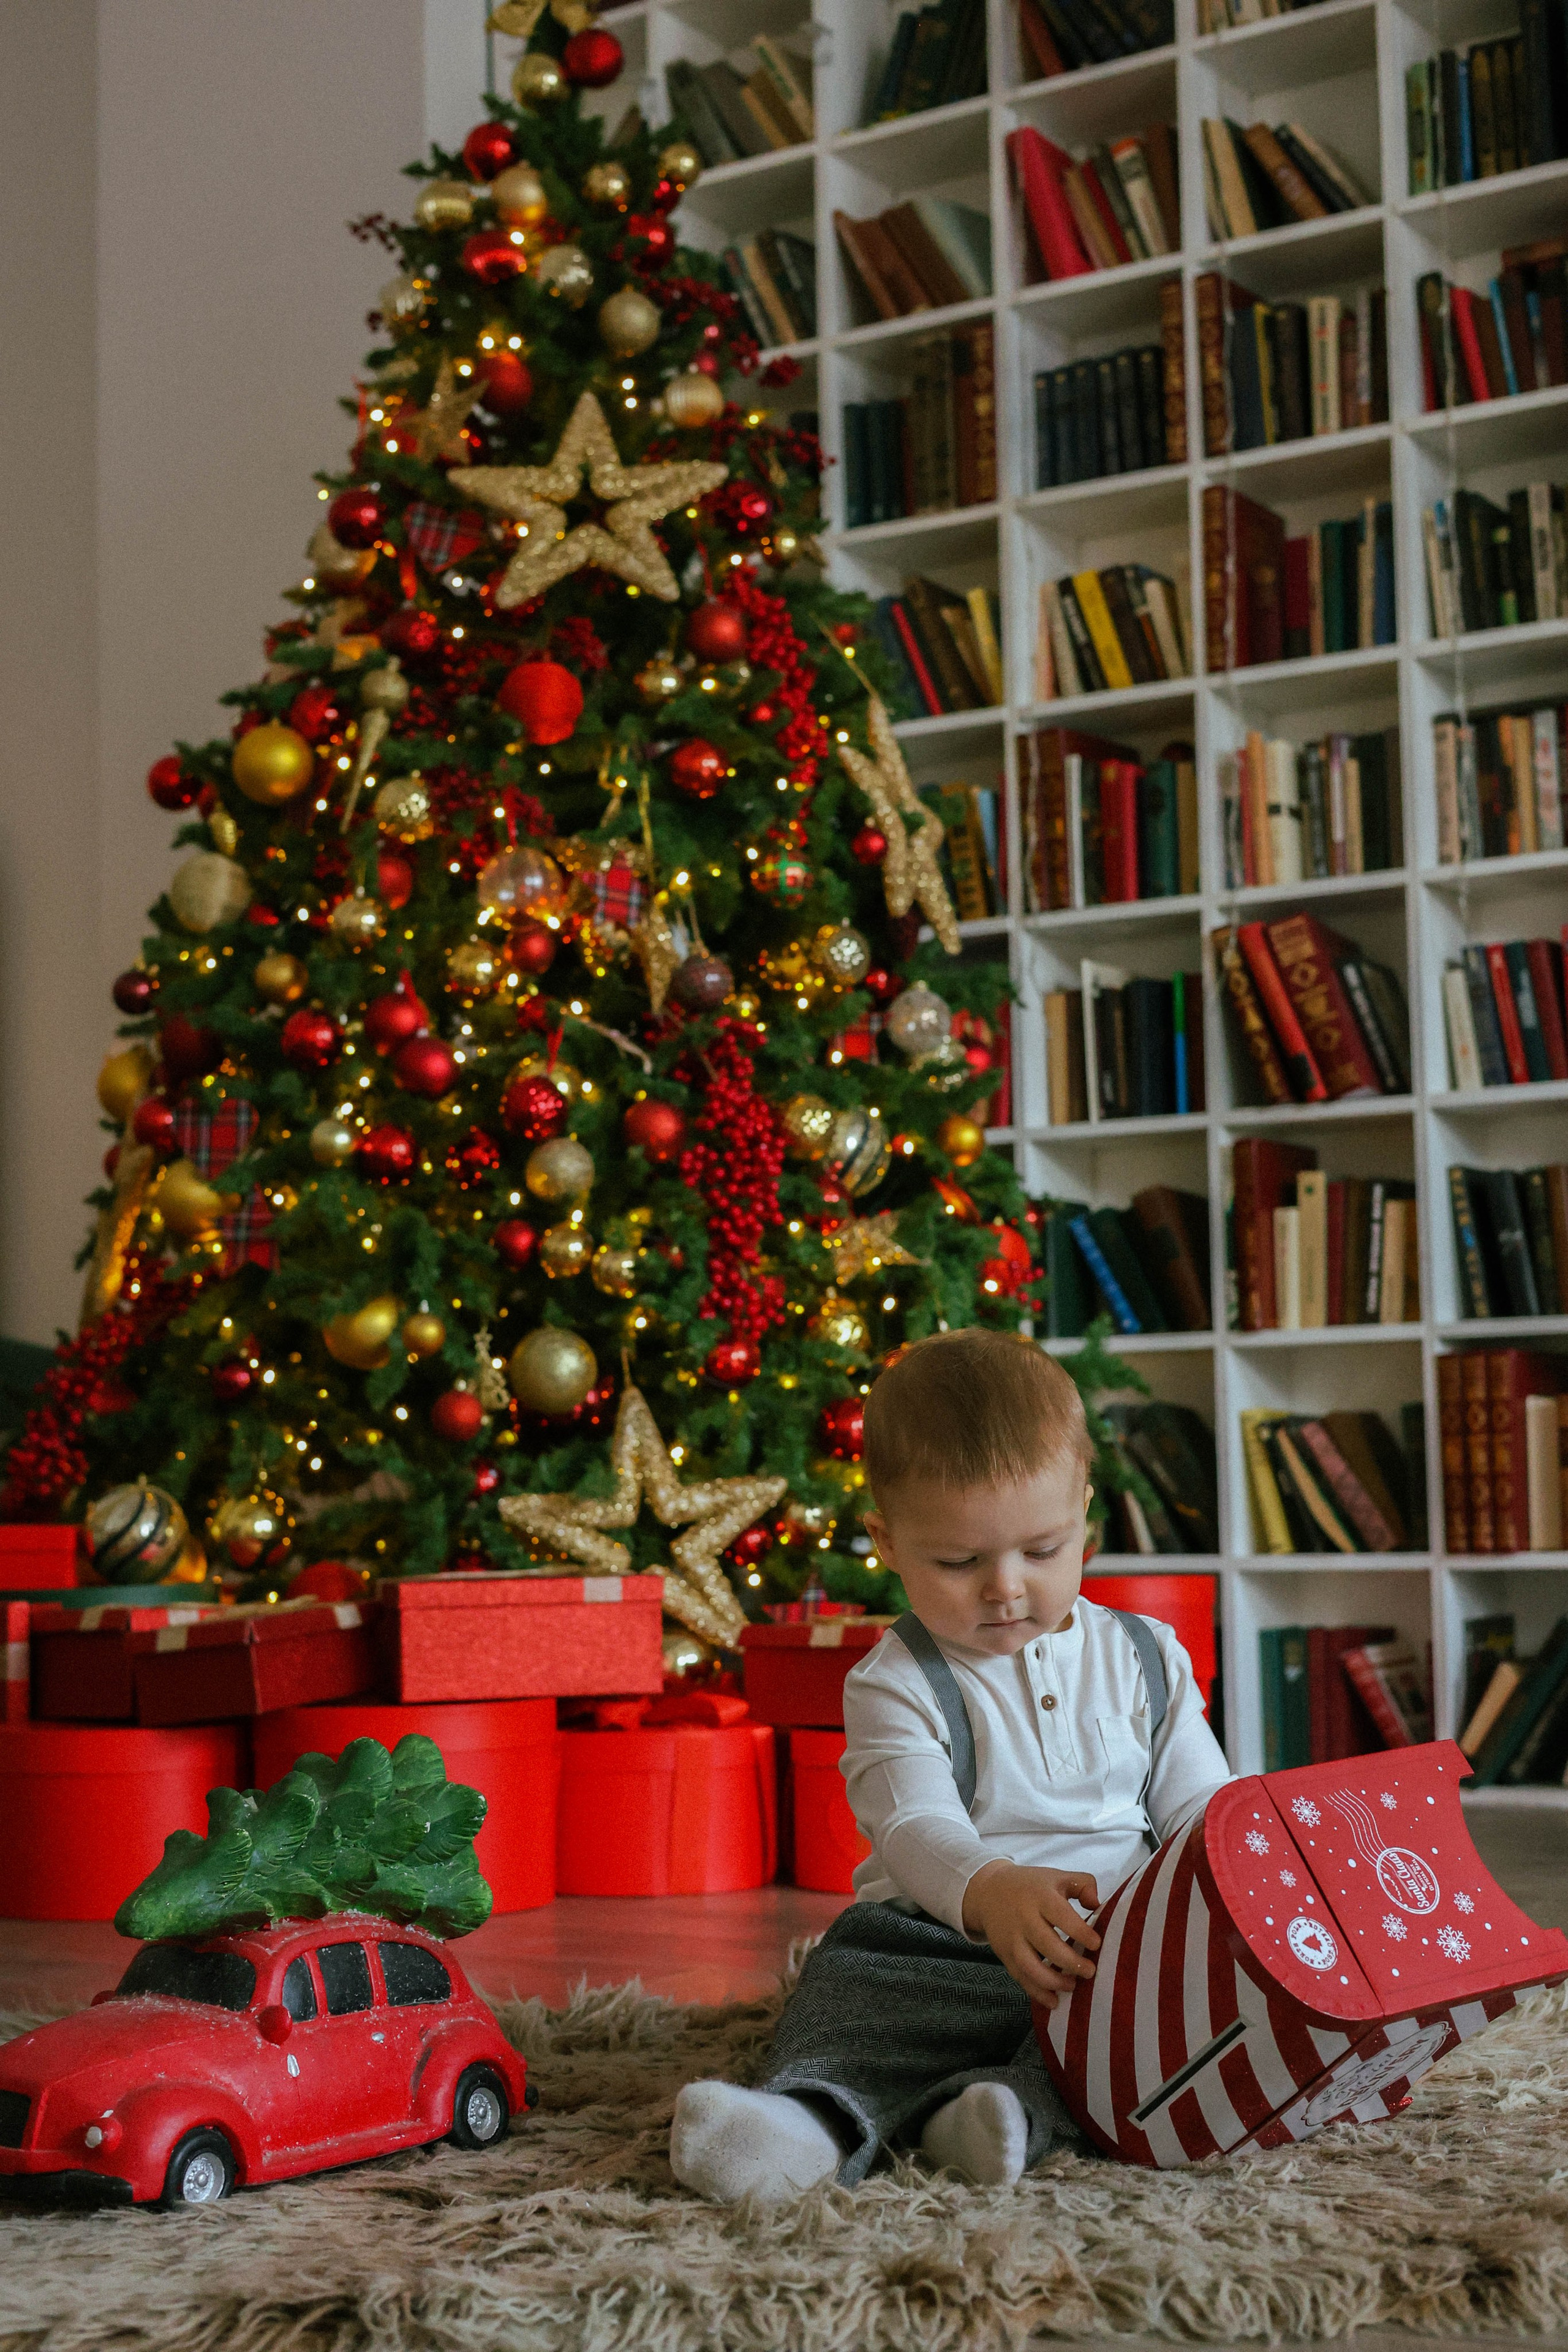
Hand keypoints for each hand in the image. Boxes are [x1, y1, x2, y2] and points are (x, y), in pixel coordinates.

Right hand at [961, 1862, 1100, 2007]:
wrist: (989, 1891)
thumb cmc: (1032, 1886)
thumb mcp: (1057, 1877)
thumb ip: (1083, 1884)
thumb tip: (1097, 1905)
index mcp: (1040, 1896)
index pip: (1061, 1915)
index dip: (1081, 1932)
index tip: (1096, 1943)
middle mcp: (1024, 1918)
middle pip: (1047, 1944)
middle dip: (1071, 1962)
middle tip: (1090, 1971)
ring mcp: (1012, 1939)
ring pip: (1030, 1966)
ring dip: (1054, 1981)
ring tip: (1072, 1985)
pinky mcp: (1005, 1955)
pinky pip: (1020, 1978)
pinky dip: (1037, 1993)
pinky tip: (1054, 2001)